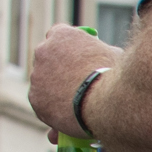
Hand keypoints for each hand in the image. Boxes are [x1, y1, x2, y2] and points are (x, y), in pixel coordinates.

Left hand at [29, 23, 119, 137]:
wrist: (109, 102)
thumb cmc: (116, 77)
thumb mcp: (113, 56)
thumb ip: (100, 53)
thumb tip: (102, 59)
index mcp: (63, 35)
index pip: (59, 35)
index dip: (69, 48)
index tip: (77, 58)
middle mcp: (44, 50)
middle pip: (48, 59)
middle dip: (60, 69)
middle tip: (78, 83)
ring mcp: (37, 75)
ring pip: (44, 83)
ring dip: (56, 90)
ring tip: (79, 105)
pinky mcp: (35, 98)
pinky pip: (43, 104)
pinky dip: (53, 109)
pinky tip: (71, 116)